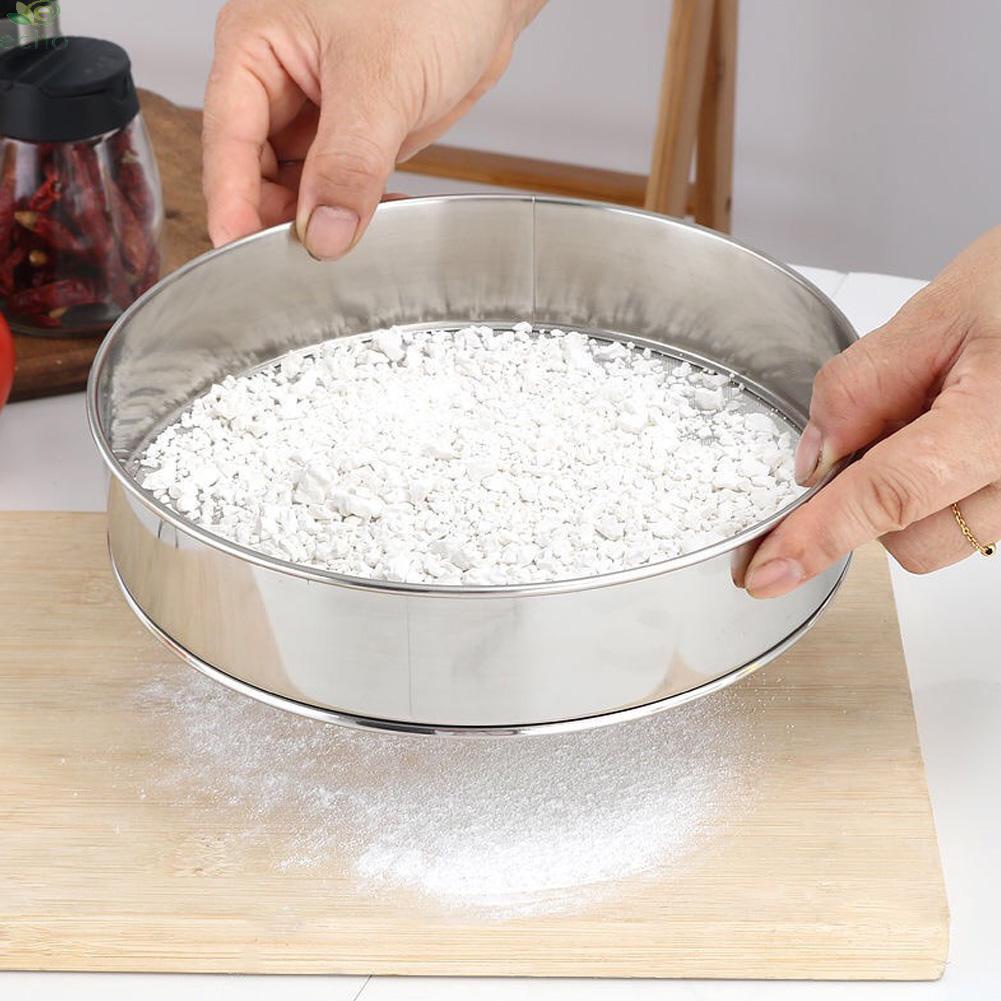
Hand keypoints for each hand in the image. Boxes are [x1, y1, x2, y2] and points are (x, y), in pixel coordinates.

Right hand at [203, 0, 543, 257]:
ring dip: (323, 223)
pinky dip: (357, 215)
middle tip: (308, 263)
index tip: (242, 256)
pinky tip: (378, 227)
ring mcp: (319, 114)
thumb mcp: (381, 80)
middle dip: (281, 221)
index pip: (227, 140)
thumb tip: (321, 233)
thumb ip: (347, 163)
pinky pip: (341, 191)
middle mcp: (279, 83)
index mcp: (256, 48)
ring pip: (300, 190)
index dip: (232, 204)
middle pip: (256, 174)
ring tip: (352, 246)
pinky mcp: (356, 137)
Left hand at [743, 225, 1000, 596]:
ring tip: (929, 414)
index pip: (889, 494)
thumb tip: (814, 461)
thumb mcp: (937, 315)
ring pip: (936, 539)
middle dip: (867, 498)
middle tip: (876, 422)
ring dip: (903, 494)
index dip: (820, 535)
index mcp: (1000, 422)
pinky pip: (961, 519)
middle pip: (911, 539)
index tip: (769, 570)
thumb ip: (862, 387)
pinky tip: (945, 431)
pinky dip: (930, 488)